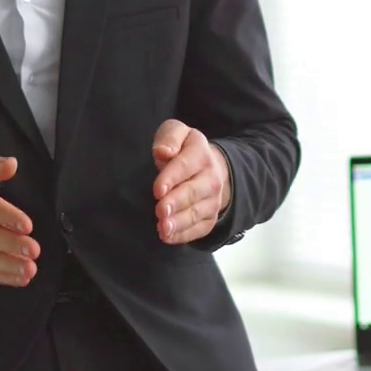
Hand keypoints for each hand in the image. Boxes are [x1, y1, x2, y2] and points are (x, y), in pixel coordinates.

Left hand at [152, 119, 230, 243]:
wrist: (210, 168)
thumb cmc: (183, 151)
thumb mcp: (177, 133)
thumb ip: (169, 137)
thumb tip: (163, 151)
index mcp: (201, 153)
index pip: (185, 166)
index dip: (171, 178)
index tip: (158, 190)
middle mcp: (211, 177)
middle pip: (193, 191)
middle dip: (176, 202)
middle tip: (161, 210)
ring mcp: (213, 199)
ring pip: (197, 213)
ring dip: (180, 222)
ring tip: (163, 228)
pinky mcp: (210, 218)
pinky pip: (199, 228)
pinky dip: (184, 235)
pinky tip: (168, 237)